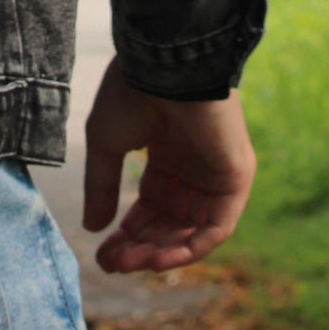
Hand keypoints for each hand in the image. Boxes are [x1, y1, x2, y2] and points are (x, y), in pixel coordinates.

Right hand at [82, 55, 254, 273]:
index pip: (151, 205)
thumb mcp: (106, 143)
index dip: (128, 232)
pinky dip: (191, 248)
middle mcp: (194, 166)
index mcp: (166, 153)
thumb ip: (102, 186)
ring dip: (162, 252)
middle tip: (112, 264)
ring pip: (193, 230)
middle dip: (141, 246)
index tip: (103, 254)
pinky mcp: (236, 177)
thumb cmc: (132, 93)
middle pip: (170, 222)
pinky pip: (218, 227)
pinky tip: (159, 258)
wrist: (163, 65)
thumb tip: (92, 228)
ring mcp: (216, 173)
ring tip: (131, 264)